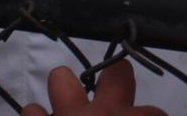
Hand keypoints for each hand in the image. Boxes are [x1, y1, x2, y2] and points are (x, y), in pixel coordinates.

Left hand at [20, 61, 165, 115]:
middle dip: (117, 75)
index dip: (152, 115)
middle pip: (117, 76)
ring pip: (63, 82)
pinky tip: (36, 114)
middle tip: (115, 82)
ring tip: (65, 91)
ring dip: (64, 86)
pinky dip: (34, 115)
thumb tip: (150, 115)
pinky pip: (31, 113)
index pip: (155, 112)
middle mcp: (105, 113)